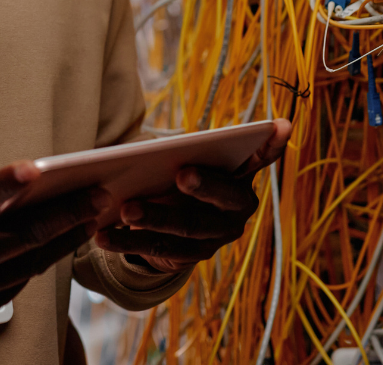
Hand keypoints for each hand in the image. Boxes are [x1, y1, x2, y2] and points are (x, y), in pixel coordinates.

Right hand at [0, 161, 109, 330]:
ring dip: (66, 237)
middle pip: (22, 237)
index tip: (34, 168)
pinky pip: (22, 279)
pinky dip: (43, 258)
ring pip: (32, 261)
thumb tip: (4, 188)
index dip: (6, 185)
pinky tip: (61, 241)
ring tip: (90, 216)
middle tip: (95, 195)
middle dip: (65, 213)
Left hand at [94, 118, 291, 274]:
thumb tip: (155, 151)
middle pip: (222, 197)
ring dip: (154, 218)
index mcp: (241, 175)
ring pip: (186, 228)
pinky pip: (159, 250)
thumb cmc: (179, 176)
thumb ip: (186, 153)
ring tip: (124, 210)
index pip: (262, 157)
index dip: (271, 145)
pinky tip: (102, 236)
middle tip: (182, 174)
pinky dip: (128, 242)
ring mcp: (218, 236)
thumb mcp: (185, 161)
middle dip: (204, 185)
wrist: (173, 225)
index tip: (280, 124)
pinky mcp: (192, 257)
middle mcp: (238, 208)